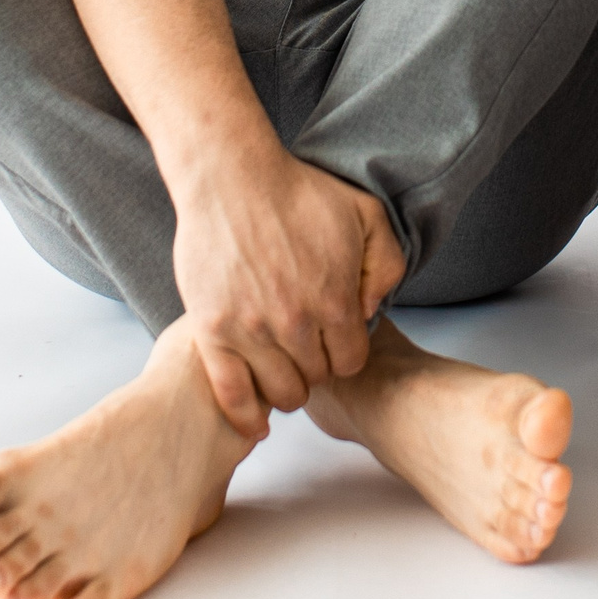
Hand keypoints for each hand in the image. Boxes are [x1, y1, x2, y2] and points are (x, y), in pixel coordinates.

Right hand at [171, 139, 406, 435]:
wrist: (231, 178)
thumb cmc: (298, 192)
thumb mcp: (365, 214)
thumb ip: (385, 265)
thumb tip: (373, 310)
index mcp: (335, 300)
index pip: (351, 361)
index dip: (345, 352)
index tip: (333, 339)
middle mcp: (295, 323)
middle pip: (316, 377)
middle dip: (316, 366)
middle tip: (305, 347)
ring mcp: (251, 331)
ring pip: (281, 393)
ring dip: (286, 387)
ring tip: (282, 367)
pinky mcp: (212, 332)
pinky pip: (231, 394)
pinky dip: (245, 415)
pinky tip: (255, 421)